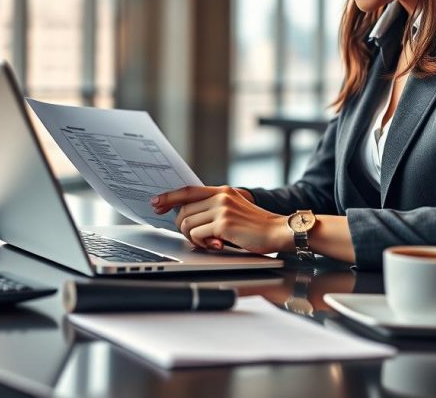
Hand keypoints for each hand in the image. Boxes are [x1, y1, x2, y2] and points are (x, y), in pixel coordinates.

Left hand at [151, 186, 287, 253]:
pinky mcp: (224, 224)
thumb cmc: (257, 226)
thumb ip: (214, 209)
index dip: (169, 197)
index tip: (156, 203)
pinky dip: (202, 243)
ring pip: (188, 224)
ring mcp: (222, 209)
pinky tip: (215, 245)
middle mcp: (221, 197)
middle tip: (195, 238)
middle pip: (184, 211)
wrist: (279, 231)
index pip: (188, 190)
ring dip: (193, 237)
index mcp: (222, 191)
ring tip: (208, 242)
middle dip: (183, 227)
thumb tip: (189, 218)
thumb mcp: (235, 209)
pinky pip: (198, 235)